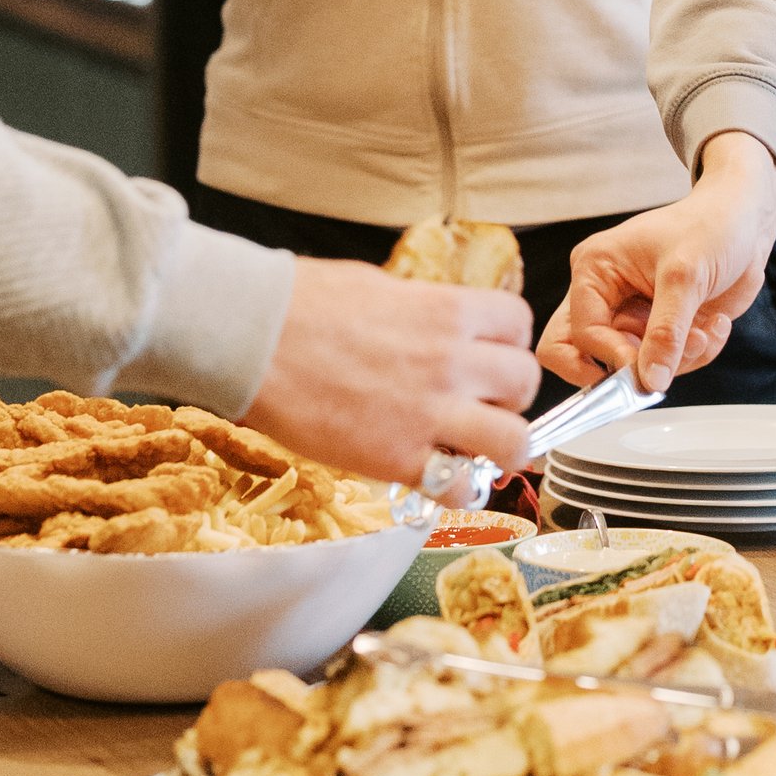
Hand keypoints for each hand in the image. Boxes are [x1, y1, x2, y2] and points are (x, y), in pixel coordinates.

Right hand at [242, 259, 535, 483]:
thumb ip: (420, 312)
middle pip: (524, 383)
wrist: (251, 337)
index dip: (507, 343)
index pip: (518, 325)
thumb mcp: (378, 287)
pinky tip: (434, 476)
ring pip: (515, 441)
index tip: (489, 355)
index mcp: (447, 309)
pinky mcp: (398, 458)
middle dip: (507, 395)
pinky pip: (462, 488)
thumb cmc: (300, 303)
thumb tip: (432, 328)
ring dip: (500, 447)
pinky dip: (457, 489)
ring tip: (472, 447)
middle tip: (478, 403)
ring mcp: (429, 412)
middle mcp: (451, 360)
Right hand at [537, 132, 775, 392]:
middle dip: (631, 369)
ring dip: (678, 359)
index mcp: (595, 271)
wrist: (746, 221)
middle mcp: (607, 296)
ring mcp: (635, 316)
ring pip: (636, 367)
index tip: (647, 370)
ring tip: (705, 331)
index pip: (581, 333)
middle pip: (586, 356)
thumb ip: (666, 332)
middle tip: (659, 372)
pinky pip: (669, 363)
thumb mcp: (685, 276)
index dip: (612, 357)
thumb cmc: (710, 226)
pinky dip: (697, 354)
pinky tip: (715, 324)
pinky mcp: (662, 329)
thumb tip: (649, 380)